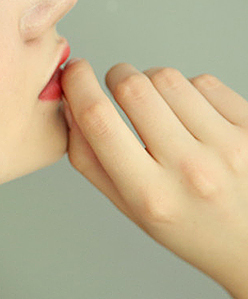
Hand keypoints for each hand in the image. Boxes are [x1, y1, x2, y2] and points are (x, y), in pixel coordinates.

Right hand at [60, 59, 247, 298]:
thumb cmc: (190, 227)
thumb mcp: (129, 208)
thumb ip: (90, 160)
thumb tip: (70, 106)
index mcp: (149, 195)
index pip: (99, 122)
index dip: (78, 86)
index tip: (73, 71)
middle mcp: (189, 170)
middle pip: (134, 89)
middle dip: (117, 75)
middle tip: (117, 82)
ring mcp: (227, 146)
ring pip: (168, 79)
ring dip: (153, 82)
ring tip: (160, 107)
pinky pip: (205, 82)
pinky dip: (190, 90)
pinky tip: (192, 115)